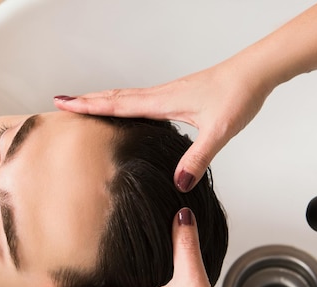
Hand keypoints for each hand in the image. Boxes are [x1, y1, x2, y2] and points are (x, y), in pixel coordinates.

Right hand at [54, 60, 272, 191]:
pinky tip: (126, 110)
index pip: (116, 104)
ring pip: (126, 96)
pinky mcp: (176, 96)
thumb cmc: (237, 95)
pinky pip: (140, 98)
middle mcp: (160, 95)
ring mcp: (167, 94)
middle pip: (114, 97)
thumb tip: (178, 182)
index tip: (63, 104)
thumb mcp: (218, 132)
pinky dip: (123, 101)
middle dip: (86, 101)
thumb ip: (197, 158)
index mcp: (162, 101)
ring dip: (102, 99)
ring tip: (85, 104)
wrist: (254, 73)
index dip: (89, 106)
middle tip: (62, 102)